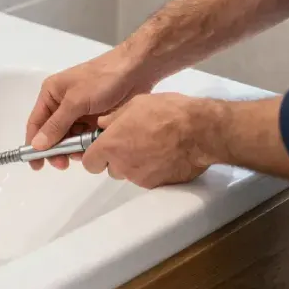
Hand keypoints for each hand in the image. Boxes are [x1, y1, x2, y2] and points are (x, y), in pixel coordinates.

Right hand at [26, 49, 158, 170]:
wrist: (136, 69)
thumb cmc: (102, 80)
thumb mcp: (76, 101)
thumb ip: (56, 125)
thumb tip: (36, 145)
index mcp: (51, 94)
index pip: (36, 123)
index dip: (33, 144)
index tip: (37, 165)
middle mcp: (62, 103)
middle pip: (52, 133)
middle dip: (56, 150)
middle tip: (63, 165)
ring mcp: (79, 112)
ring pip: (69, 137)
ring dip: (72, 149)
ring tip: (81, 156)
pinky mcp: (94, 118)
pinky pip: (84, 137)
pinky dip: (86, 145)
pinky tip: (91, 150)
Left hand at [81, 93, 223, 188]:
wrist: (200, 131)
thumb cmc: (168, 113)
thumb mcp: (136, 104)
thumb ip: (114, 118)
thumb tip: (103, 124)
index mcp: (111, 145)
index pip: (89, 162)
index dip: (94, 155)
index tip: (102, 147)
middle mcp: (122, 165)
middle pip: (110, 168)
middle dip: (117, 158)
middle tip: (133, 142)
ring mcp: (140, 177)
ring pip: (129, 174)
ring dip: (134, 164)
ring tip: (152, 147)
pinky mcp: (158, 185)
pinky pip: (148, 178)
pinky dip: (152, 170)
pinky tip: (164, 155)